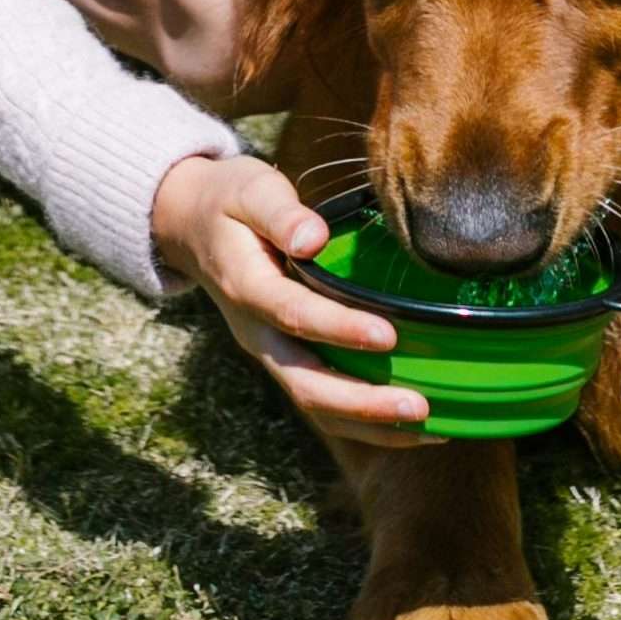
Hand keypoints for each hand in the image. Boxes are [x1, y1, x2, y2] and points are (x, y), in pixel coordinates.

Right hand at [152, 154, 444, 447]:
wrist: (192, 227)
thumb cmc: (232, 202)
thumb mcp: (250, 191)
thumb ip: (281, 214)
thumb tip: (313, 238)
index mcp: (246, 287)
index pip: (294, 315)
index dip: (339, 329)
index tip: (388, 334)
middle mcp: (256, 333)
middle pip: (305, 383)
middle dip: (362, 403)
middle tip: (418, 406)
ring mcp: (270, 353)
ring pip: (315, 406)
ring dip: (369, 424)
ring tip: (428, 428)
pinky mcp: (286, 360)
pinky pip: (323, 403)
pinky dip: (365, 422)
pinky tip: (412, 426)